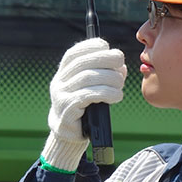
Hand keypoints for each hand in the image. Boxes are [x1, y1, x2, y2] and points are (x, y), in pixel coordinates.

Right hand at [41, 38, 125, 171]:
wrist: (69, 135)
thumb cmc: (85, 110)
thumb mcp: (93, 89)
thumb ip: (105, 75)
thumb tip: (121, 67)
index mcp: (63, 73)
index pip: (74, 53)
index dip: (91, 46)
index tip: (108, 47)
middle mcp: (59, 81)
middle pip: (83, 63)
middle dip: (105, 59)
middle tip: (121, 64)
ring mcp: (61, 95)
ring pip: (87, 77)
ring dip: (109, 78)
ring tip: (120, 85)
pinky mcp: (68, 108)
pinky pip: (88, 95)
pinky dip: (106, 93)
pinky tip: (116, 96)